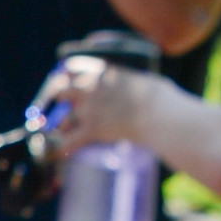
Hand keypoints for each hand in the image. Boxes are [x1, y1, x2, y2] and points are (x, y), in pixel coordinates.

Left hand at [34, 55, 158, 155]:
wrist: (160, 114)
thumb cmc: (159, 97)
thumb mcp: (140, 79)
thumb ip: (125, 82)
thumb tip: (131, 85)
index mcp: (101, 72)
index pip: (71, 68)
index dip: (67, 77)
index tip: (67, 83)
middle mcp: (89, 87)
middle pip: (60, 90)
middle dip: (60, 100)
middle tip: (66, 108)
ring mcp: (88, 108)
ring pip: (63, 120)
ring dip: (65, 128)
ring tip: (68, 134)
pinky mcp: (91, 129)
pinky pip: (68, 142)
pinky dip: (64, 148)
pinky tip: (60, 153)